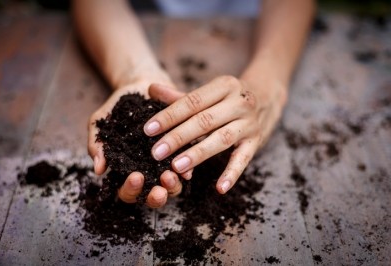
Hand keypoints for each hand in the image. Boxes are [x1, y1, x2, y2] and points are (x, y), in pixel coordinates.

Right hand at [88, 81, 185, 207]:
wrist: (140, 86)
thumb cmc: (117, 108)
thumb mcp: (100, 123)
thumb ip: (96, 145)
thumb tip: (98, 169)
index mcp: (126, 171)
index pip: (127, 193)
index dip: (131, 190)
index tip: (135, 177)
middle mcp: (148, 172)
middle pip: (152, 196)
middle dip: (155, 197)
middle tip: (159, 190)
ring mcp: (166, 164)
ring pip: (172, 187)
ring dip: (173, 187)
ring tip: (171, 177)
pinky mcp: (183, 152)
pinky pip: (187, 166)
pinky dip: (187, 170)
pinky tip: (187, 169)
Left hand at [144, 75, 286, 193]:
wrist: (266, 97)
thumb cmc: (227, 98)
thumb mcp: (209, 92)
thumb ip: (179, 96)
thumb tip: (150, 89)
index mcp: (224, 85)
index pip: (192, 101)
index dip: (169, 116)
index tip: (148, 130)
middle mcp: (240, 102)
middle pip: (205, 121)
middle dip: (178, 137)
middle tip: (156, 152)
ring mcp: (250, 123)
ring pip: (221, 139)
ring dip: (198, 154)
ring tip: (176, 167)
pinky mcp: (257, 142)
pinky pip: (244, 159)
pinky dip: (232, 174)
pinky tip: (219, 188)